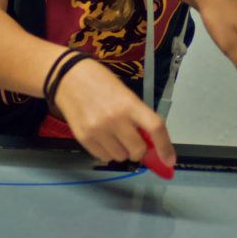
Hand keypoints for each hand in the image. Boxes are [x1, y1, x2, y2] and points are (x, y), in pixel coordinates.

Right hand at [54, 58, 175, 169]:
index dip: (165, 147)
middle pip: (138, 149)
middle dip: (139, 149)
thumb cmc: (100, 81)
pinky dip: (107, 152)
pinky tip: (102, 138)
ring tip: (113, 136)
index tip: (169, 160)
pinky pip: (103, 157)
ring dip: (122, 151)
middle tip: (134, 141)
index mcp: (129, 104)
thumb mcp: (124, 93)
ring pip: (121, 157)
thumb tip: (150, 142)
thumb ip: (137, 116)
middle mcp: (114, 119)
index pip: (155, 128)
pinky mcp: (83, 138)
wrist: (67, 77)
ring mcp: (98, 131)